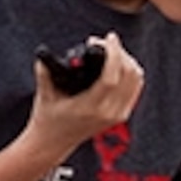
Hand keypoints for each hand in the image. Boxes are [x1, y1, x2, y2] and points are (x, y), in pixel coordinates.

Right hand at [31, 33, 144, 165]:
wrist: (54, 143)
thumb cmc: (47, 118)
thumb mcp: (43, 94)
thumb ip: (44, 72)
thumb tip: (44, 54)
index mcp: (90, 107)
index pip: (111, 77)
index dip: (114, 53)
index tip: (109, 37)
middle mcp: (109, 112)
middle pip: (129, 75)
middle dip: (120, 52)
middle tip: (103, 42)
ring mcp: (118, 115)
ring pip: (136, 80)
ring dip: (127, 60)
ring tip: (109, 50)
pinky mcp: (122, 115)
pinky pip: (136, 87)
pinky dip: (130, 71)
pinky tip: (117, 62)